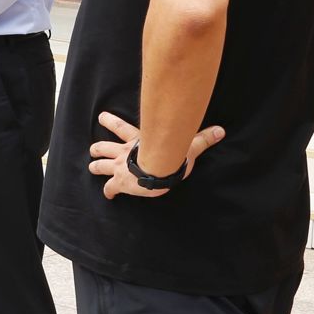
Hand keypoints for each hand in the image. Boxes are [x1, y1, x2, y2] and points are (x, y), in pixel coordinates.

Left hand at [89, 111, 225, 199]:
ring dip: (95, 166)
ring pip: (99, 165)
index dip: (109, 121)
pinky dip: (108, 192)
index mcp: (136, 141)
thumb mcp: (187, 145)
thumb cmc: (171, 155)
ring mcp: (119, 168)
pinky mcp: (120, 182)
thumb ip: (202, 138)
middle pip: (103, 147)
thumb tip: (220, 131)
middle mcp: (123, 153)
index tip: (101, 117)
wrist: (158, 168)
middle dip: (97, 149)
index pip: (120, 127)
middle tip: (93, 150)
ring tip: (92, 168)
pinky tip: (108, 196)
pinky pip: (110, 189)